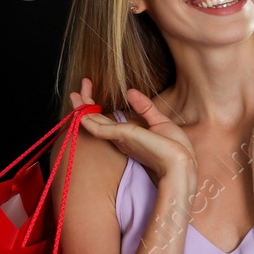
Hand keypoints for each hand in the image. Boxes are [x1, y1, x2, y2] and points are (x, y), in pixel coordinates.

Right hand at [68, 78, 196, 180]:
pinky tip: (80, 114)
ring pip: (95, 123)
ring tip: (72, 96)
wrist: (180, 163)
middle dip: (84, 107)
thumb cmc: (174, 148)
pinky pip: (101, 129)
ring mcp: (120, 139)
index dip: (96, 107)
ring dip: (82, 110)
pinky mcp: (123, 137)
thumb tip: (130, 91)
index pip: (106, 120)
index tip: (88, 91)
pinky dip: (89, 121)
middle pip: (97, 121)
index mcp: (128, 136)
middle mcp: (121, 139)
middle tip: (74, 93)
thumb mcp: (159, 121)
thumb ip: (144, 107)